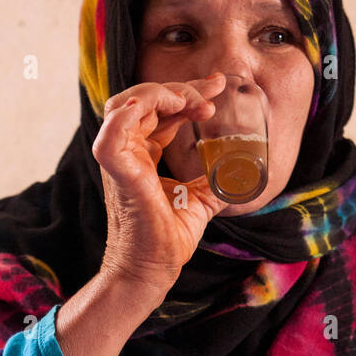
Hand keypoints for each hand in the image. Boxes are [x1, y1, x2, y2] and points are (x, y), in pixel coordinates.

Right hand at [92, 75, 229, 299]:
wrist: (153, 269)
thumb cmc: (168, 239)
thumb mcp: (201, 199)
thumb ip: (216, 180)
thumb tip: (244, 169)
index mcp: (143, 154)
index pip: (162, 110)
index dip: (188, 93)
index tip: (217, 86)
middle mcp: (128, 151)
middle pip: (145, 100)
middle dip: (180, 87)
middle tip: (214, 89)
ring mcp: (119, 160)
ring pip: (125, 106)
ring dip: (159, 94)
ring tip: (191, 100)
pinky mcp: (118, 173)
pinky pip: (111, 135)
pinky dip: (127, 116)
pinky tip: (161, 107)